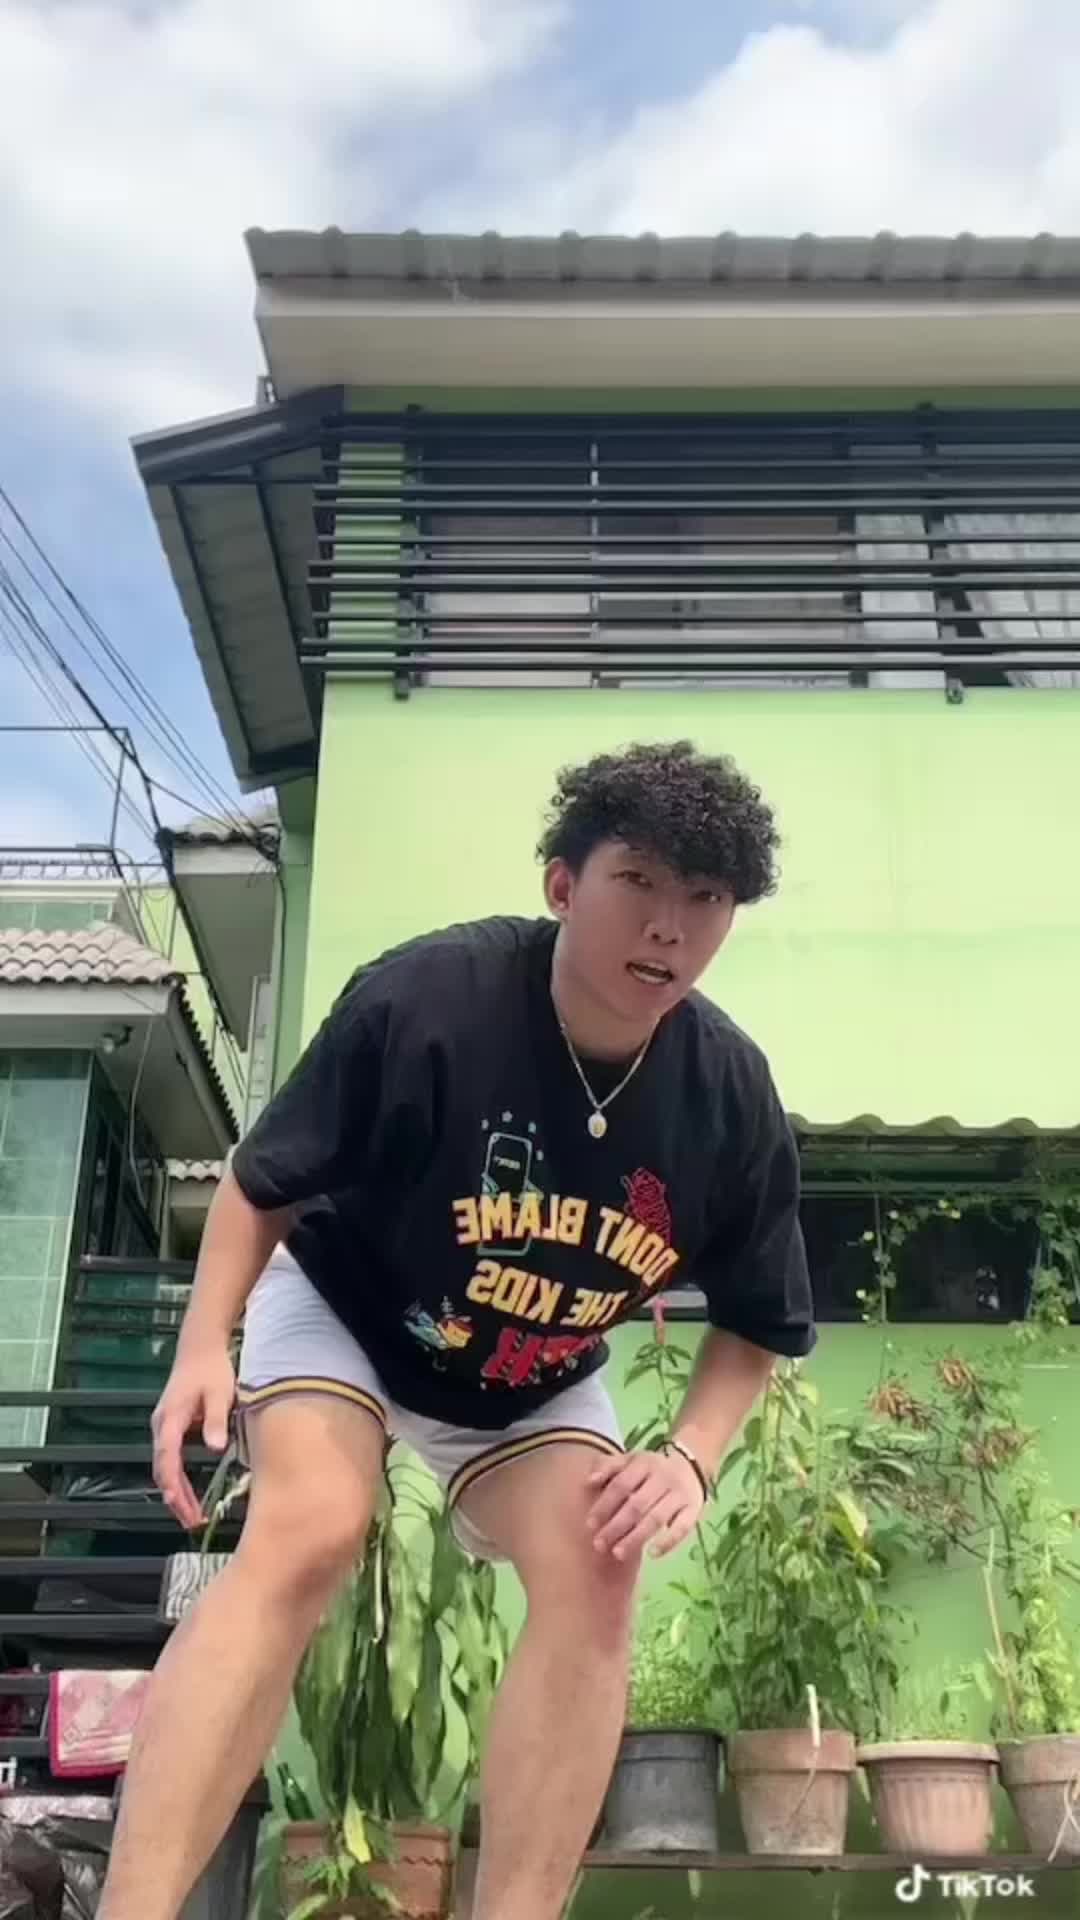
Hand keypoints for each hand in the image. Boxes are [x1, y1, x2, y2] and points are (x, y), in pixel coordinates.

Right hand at [151, 1343, 235, 1528]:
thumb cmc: (211, 1369)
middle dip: (174, 1497)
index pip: (167, 1456)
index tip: (179, 1504)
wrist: (200, 1348)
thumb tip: (214, 1449)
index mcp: (171, 1418)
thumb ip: (215, 1420)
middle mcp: (161, 1425)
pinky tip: (187, 1494)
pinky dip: (177, 1479)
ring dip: (175, 1492)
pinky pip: (170, 1460)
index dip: (172, 1483)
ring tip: (190, 1517)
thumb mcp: (219, 1393)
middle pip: (162, 1468)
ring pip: (164, 1467)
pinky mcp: (171, 1428)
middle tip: (191, 1522)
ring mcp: (164, 1427)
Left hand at [586, 1447, 704, 1561]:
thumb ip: (608, 1467)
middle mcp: (663, 1477)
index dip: (605, 1505)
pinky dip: (668, 1541)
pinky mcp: (694, 1510)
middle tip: (599, 1545)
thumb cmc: (651, 1469)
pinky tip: (652, 1554)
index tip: (590, 1524)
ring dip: (636, 1537)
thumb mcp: (631, 1460)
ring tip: (618, 1553)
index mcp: (644, 1463)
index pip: (621, 1485)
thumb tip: (588, 1481)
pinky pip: (682, 1528)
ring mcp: (680, 1494)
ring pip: (656, 1518)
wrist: (692, 1466)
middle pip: (637, 1505)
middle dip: (616, 1526)